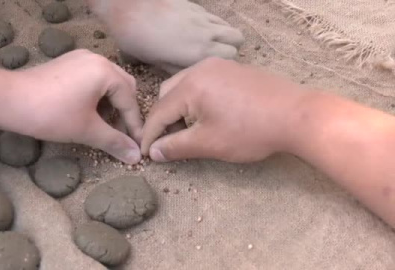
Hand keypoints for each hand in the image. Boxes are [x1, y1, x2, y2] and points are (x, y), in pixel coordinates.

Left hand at [4, 50, 142, 163]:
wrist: (8, 100)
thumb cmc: (51, 114)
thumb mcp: (87, 130)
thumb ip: (115, 142)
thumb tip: (136, 156)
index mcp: (105, 71)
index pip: (129, 101)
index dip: (134, 126)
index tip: (137, 146)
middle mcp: (97, 59)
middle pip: (123, 86)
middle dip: (125, 112)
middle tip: (122, 134)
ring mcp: (81, 58)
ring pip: (108, 82)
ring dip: (111, 104)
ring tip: (104, 126)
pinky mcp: (68, 63)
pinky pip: (93, 78)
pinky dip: (97, 96)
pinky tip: (89, 113)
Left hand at [89, 0, 243, 73]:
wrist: (130, 6)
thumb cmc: (138, 39)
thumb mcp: (156, 63)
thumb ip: (177, 70)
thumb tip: (189, 75)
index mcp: (198, 54)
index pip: (229, 60)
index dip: (222, 66)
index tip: (213, 71)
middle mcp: (207, 36)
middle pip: (237, 43)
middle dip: (230, 51)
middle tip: (215, 58)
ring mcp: (204, 19)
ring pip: (231, 28)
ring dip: (227, 37)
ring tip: (213, 44)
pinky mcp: (197, 7)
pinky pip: (217, 18)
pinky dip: (217, 26)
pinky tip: (201, 31)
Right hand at [141, 57, 306, 161]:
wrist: (296, 115)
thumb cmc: (250, 131)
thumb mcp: (209, 143)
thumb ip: (176, 147)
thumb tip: (154, 152)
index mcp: (191, 85)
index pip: (159, 112)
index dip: (150, 135)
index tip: (146, 153)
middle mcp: (200, 69)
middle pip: (168, 94)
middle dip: (164, 118)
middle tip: (169, 141)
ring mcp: (218, 66)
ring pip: (185, 85)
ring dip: (180, 107)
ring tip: (189, 129)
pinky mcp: (233, 69)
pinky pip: (203, 81)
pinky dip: (196, 98)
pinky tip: (208, 115)